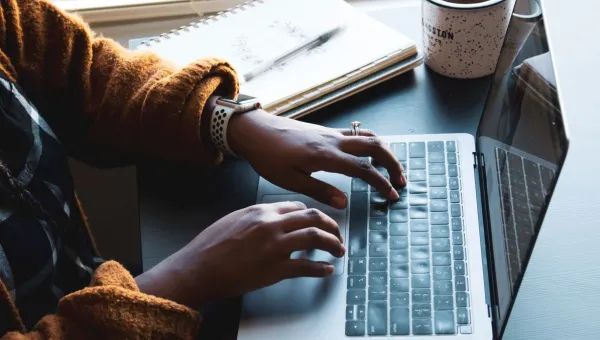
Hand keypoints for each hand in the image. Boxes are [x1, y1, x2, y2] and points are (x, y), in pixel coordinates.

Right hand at [136, 201, 344, 308]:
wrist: (198, 268)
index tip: (319, 222)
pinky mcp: (275, 269)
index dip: (313, 214)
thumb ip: (257, 217)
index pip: (298, 207)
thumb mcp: (234, 219)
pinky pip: (306, 267)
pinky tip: (326, 270)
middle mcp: (271, 224)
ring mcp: (275, 246)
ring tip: (338, 250)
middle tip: (337, 234)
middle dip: (331, 225)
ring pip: (316, 237)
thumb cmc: (210, 246)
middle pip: (313, 217)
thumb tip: (275, 220)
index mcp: (261, 211)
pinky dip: (321, 269)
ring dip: (333, 244)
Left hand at [228, 110, 405, 208]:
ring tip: (390, 168)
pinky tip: (369, 154)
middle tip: (400, 181)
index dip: (381, 183)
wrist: (255, 130)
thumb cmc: (268, 157)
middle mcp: (333, 140)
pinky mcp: (326, 130)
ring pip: (368, 136)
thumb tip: (344, 203)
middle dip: (392, 163)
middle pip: (375, 146)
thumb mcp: (290, 180)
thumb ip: (319, 191)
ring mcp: (331, 133)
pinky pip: (356, 133)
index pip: (364, 169)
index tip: (391, 195)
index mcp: (325, 155)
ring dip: (384, 151)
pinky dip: (370, 143)